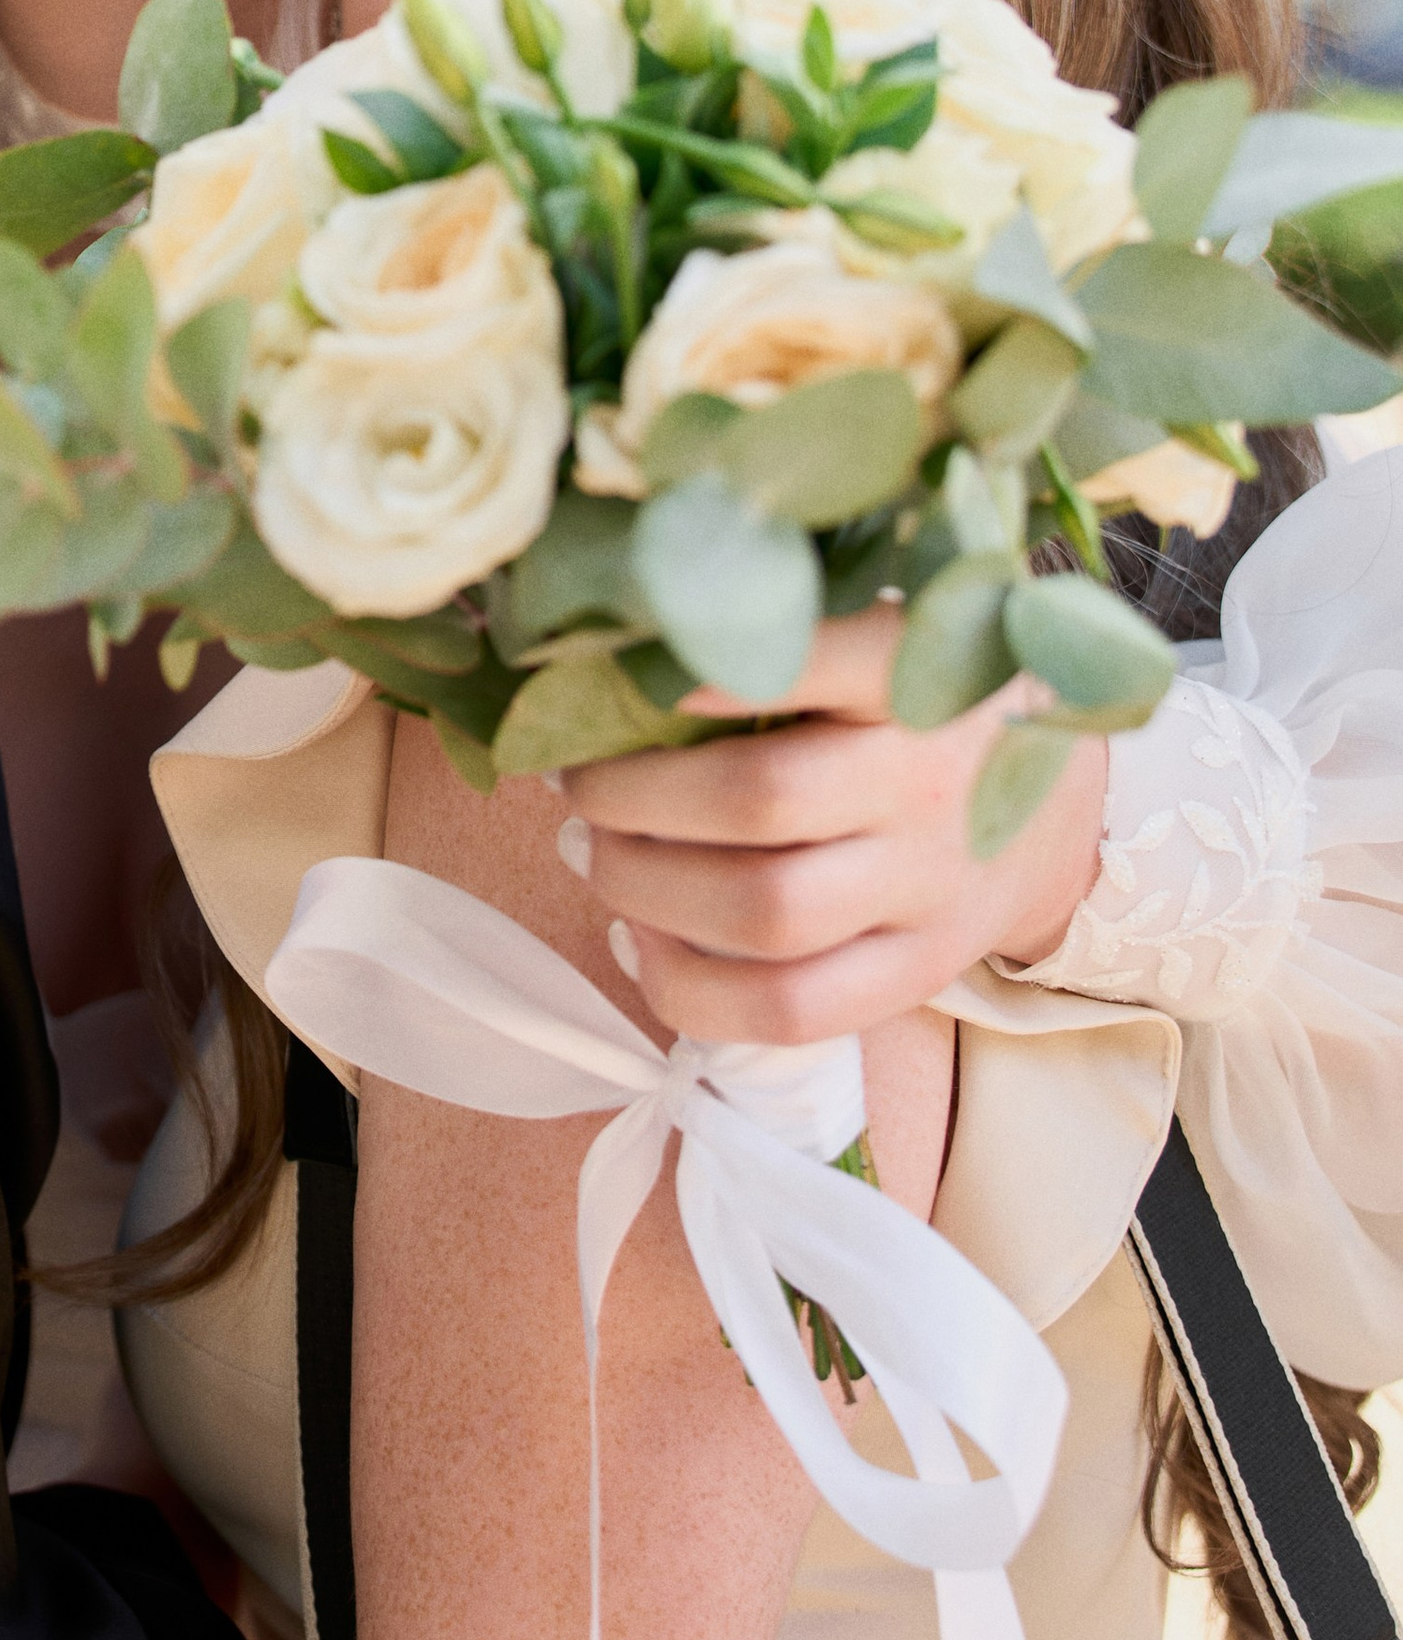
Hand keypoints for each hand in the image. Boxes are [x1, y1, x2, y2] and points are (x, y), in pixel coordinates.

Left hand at [557, 606, 1109, 1043]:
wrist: (1059, 807)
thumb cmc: (923, 703)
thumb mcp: (884, 633)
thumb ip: (782, 628)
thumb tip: (613, 645)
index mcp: (916, 671)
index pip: (811, 659)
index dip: (706, 671)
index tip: (627, 673)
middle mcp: (929, 781)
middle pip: (754, 800)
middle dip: (629, 795)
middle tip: (581, 780)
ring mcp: (928, 889)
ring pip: (760, 915)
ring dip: (640, 886)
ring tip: (595, 852)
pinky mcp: (915, 973)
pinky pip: (785, 1011)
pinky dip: (684, 985)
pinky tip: (638, 937)